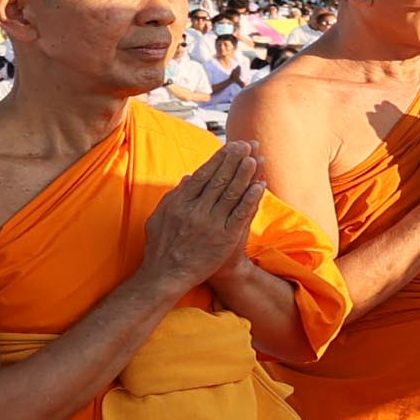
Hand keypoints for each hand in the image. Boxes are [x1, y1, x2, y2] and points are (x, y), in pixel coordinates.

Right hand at [142, 141, 265, 294]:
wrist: (167, 275)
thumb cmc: (161, 245)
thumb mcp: (159, 217)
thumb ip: (174, 196)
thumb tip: (189, 176)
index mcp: (179, 203)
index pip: (203, 175)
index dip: (219, 159)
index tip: (230, 146)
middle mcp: (195, 210)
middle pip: (219, 180)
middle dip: (234, 160)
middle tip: (247, 145)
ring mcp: (211, 224)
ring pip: (231, 194)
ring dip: (245, 174)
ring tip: (255, 158)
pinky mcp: (224, 238)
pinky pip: (240, 214)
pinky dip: (250, 198)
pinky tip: (260, 185)